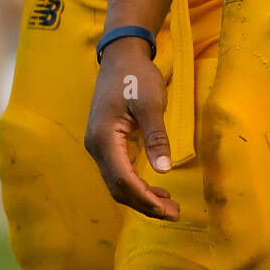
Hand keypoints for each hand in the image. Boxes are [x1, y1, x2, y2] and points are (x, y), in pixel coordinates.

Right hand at [85, 37, 178, 219]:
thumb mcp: (150, 103)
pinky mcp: (106, 142)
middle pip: (118, 188)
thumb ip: (156, 137)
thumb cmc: (136, 76)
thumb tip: (164, 170)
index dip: (144, 198)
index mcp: (104, 138)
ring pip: (117, 183)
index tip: (167, 210)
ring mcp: (99, 146)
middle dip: (144, 204)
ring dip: (141, 197)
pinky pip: (119, 172)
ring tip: (168, 206)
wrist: (121, 56)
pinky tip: (155, 189)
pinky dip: (136, 184)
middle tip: (173, 213)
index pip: (123, 180)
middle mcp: (96, 147)